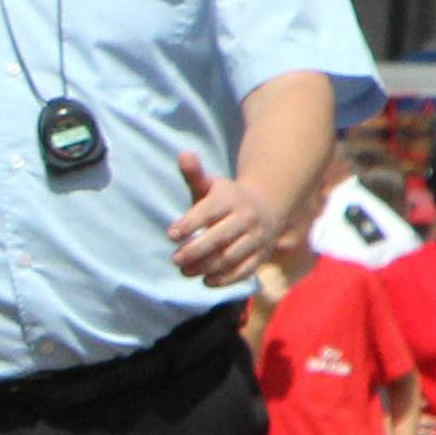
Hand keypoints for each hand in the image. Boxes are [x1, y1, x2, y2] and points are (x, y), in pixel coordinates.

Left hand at [167, 149, 289, 285]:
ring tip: (185, 271)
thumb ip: (194, 174)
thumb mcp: (210, 186)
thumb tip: (183, 154)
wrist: (265, 208)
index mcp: (231, 200)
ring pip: (232, 256)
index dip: (189, 223)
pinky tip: (206, 281)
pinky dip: (226, 279)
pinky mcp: (261, 255)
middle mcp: (246, 219)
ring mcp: (256, 238)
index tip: (170, 234)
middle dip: (196, 250)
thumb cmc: (225, 199)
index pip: (209, 212)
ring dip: (207, 267)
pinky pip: (245, 270)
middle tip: (175, 259)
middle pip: (220, 238)